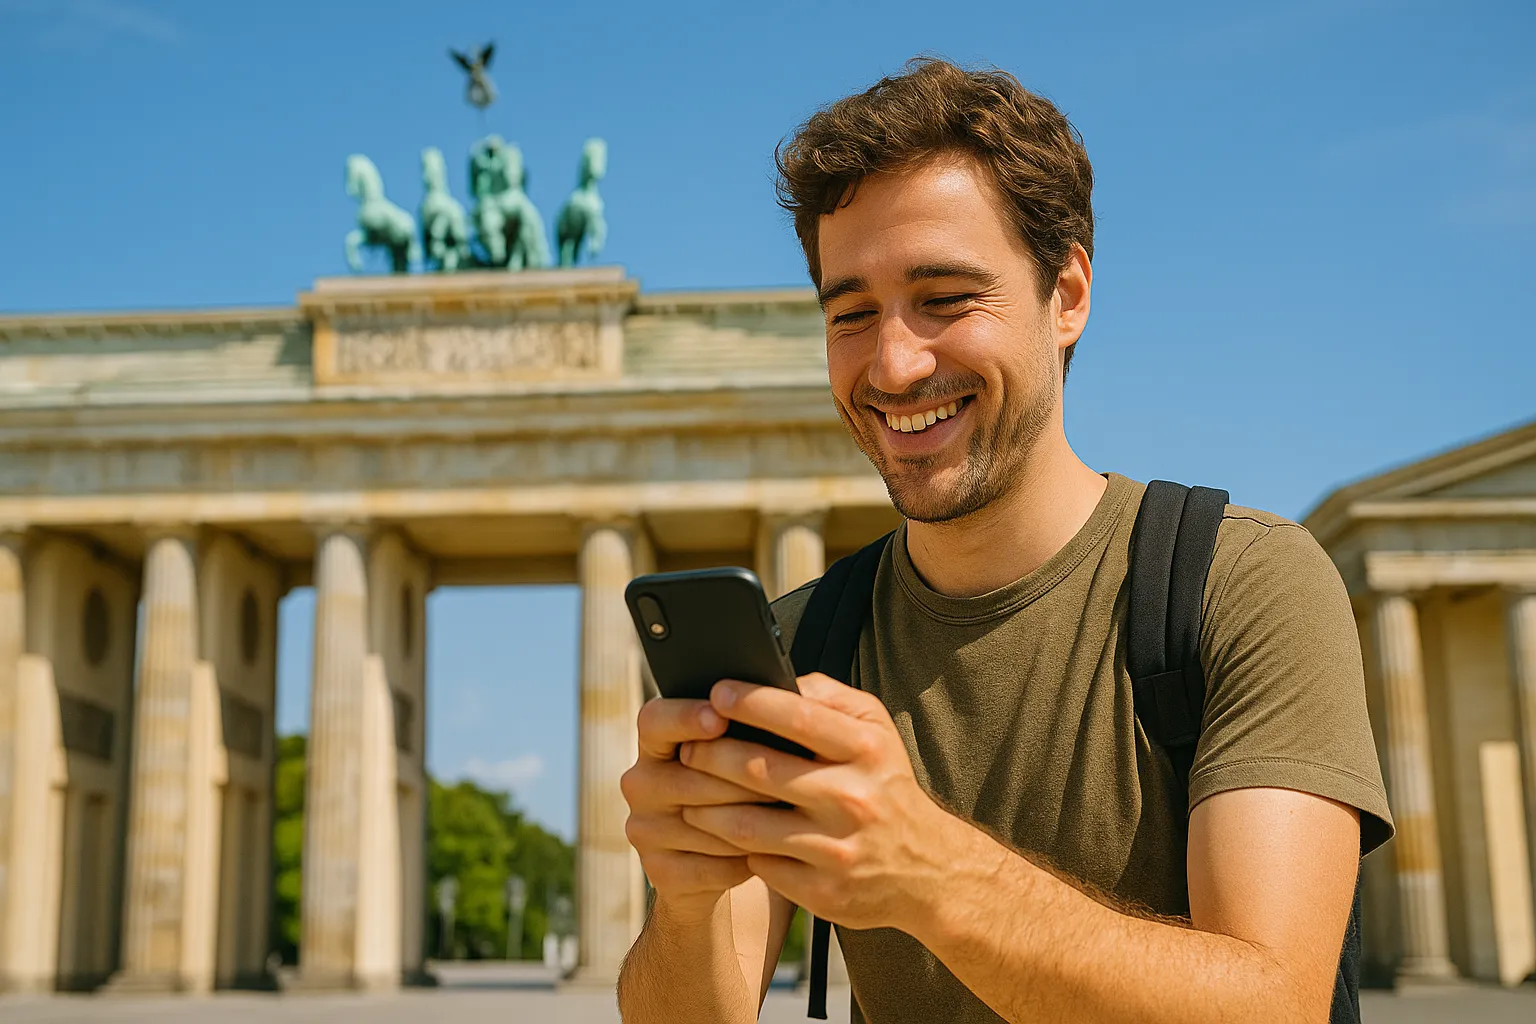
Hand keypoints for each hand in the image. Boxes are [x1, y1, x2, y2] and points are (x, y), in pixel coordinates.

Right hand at [619, 698, 771, 917]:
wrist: (717, 864)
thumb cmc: (740, 788)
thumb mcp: (738, 754)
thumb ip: (748, 730)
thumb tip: (787, 707)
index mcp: (654, 742)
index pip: (654, 720)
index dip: (685, 717)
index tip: (720, 717)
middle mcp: (640, 783)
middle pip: (691, 776)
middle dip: (747, 778)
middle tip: (794, 778)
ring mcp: (645, 830)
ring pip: (707, 823)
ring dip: (754, 821)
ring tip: (792, 816)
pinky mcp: (660, 872)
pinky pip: (713, 866)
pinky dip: (747, 860)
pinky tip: (773, 852)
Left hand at [678, 674, 961, 932]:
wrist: (929, 871)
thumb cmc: (886, 786)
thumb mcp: (877, 731)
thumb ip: (829, 698)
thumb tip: (774, 678)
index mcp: (866, 751)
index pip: (798, 717)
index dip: (750, 702)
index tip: (715, 693)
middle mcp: (854, 799)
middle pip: (759, 771)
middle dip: (710, 756)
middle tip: (686, 749)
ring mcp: (838, 849)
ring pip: (747, 825)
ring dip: (706, 809)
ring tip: (687, 795)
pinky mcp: (824, 892)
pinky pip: (760, 864)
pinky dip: (733, 849)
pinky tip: (719, 836)